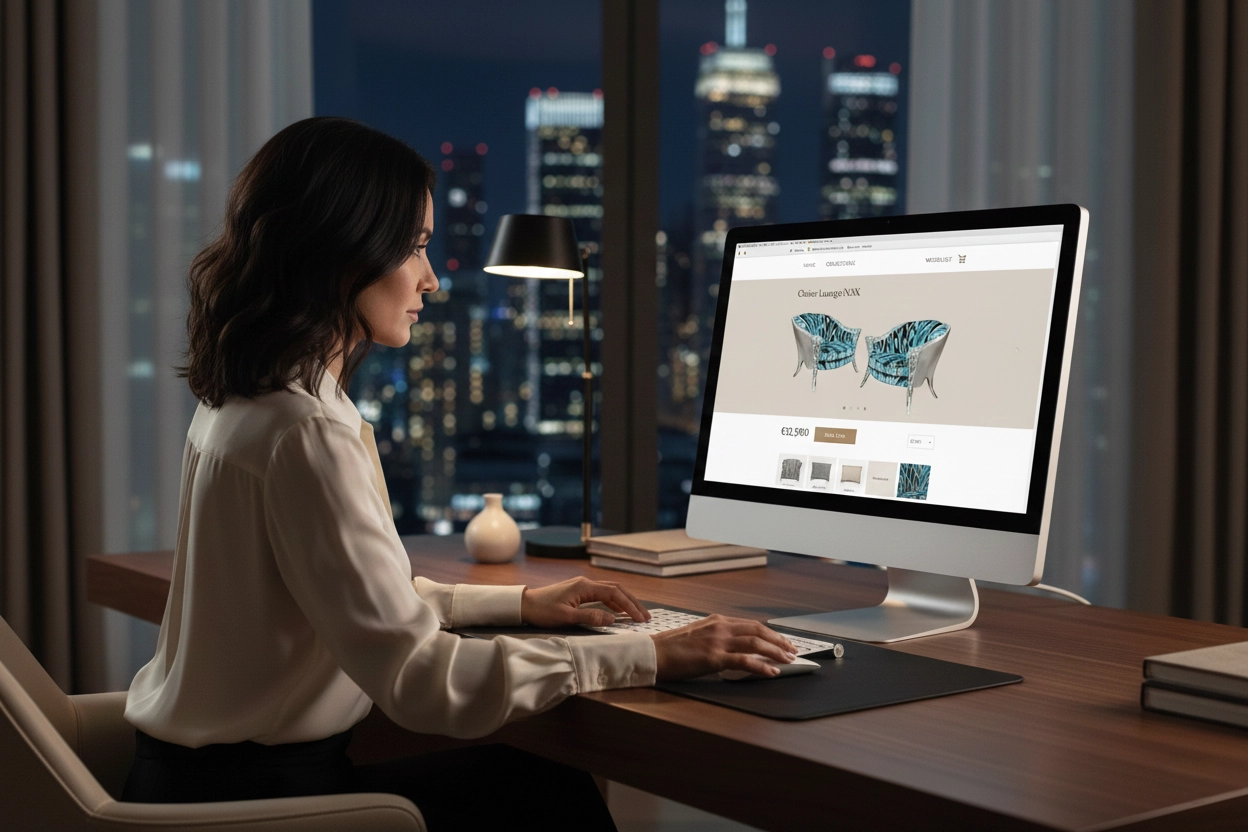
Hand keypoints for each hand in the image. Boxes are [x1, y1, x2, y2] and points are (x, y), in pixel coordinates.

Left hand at [521, 577, 651, 627]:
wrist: (525, 604)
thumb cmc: (543, 611)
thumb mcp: (566, 618)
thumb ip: (590, 618)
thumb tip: (613, 619)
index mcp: (584, 586)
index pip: (614, 594)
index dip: (629, 606)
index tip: (640, 618)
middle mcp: (586, 583)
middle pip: (616, 589)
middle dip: (632, 602)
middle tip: (645, 616)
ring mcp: (583, 586)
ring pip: (610, 590)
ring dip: (625, 601)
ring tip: (636, 614)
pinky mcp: (579, 591)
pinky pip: (602, 594)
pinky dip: (614, 602)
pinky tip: (618, 611)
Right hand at [651, 615, 796, 680]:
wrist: (653, 653)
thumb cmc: (672, 648)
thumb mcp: (698, 635)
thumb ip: (717, 637)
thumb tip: (735, 647)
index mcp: (717, 621)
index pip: (751, 624)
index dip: (770, 633)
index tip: (782, 641)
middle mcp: (720, 627)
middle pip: (758, 630)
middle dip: (779, 641)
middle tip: (792, 650)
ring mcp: (717, 641)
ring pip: (755, 643)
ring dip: (775, 652)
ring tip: (788, 660)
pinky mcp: (713, 657)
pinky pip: (744, 661)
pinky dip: (761, 666)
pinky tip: (771, 672)